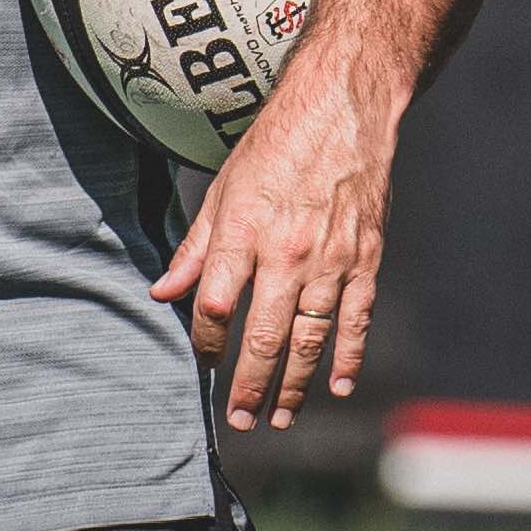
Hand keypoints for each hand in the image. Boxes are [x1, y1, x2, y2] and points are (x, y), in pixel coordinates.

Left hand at [152, 50, 399, 432]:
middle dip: (249, 385)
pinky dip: (348, 357)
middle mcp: (288, 253)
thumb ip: (196, 249)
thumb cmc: (275, 147)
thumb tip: (164, 292)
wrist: (342, 109)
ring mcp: (332, 260)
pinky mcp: (366, 259)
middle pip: (264, 337)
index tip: (204, 362)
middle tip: (239, 420)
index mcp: (245, 233)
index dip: (208, 343)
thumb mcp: (223, 190)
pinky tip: (337, 387)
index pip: (217, 308)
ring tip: (278, 418)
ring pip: (311, 338)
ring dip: (294, 385)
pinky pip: (357, 319)